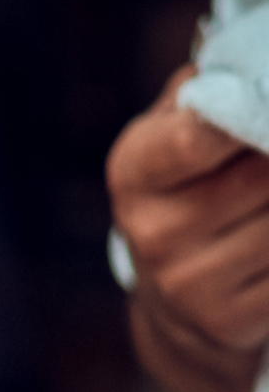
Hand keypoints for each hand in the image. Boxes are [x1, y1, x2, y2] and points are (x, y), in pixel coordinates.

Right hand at [109, 66, 268, 391]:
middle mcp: (154, 233)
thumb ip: (203, 98)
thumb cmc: (188, 191)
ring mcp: (188, 285)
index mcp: (135, 172)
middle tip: (265, 159)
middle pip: (266, 175)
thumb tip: (253, 69)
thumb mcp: (172, 136)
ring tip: (267, 199)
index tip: (262, 111)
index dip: (249, 116)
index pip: (199, 137)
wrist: (172, 304)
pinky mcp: (227, 322)